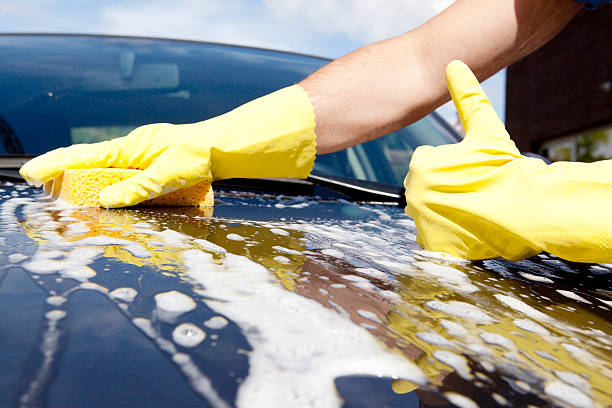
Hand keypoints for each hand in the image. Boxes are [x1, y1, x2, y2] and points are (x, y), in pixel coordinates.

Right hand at [20, 85, 316, 207]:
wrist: (222, 146)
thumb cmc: (199, 156)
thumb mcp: (170, 175)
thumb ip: (139, 188)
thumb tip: (108, 201)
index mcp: (132, 148)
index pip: (86, 157)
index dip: (57, 165)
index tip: (32, 172)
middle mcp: (133, 147)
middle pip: (90, 160)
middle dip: (64, 170)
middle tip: (40, 184)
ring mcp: (141, 152)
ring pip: (104, 164)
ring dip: (84, 174)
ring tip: (62, 188)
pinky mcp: (151, 159)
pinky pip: (120, 167)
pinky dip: (105, 176)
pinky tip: (103, 185)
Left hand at [404, 60, 611, 262]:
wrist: (529, 209)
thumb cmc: (506, 169)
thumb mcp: (486, 130)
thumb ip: (467, 97)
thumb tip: (454, 65)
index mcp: (421, 166)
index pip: (425, 164)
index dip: (449, 167)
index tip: (468, 173)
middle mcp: (414, 196)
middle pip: (425, 189)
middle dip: (445, 189)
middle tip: (472, 190)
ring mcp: (422, 223)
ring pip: (429, 212)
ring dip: (446, 210)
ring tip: (473, 206)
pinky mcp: (434, 246)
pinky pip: (435, 237)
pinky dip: (449, 234)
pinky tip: (468, 225)